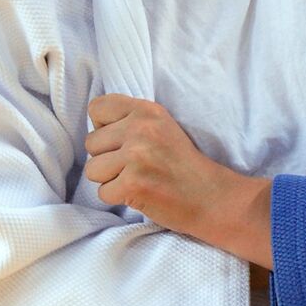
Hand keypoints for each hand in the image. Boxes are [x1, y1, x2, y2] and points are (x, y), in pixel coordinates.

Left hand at [84, 95, 273, 264]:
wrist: (214, 197)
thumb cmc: (186, 166)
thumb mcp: (164, 128)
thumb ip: (132, 122)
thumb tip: (95, 129)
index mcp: (148, 110)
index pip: (97, 108)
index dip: (104, 127)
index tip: (123, 141)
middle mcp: (141, 128)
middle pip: (91, 143)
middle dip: (107, 158)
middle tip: (137, 166)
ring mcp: (136, 156)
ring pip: (93, 169)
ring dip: (111, 180)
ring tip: (139, 179)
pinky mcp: (132, 183)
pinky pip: (103, 193)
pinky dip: (119, 198)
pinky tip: (142, 193)